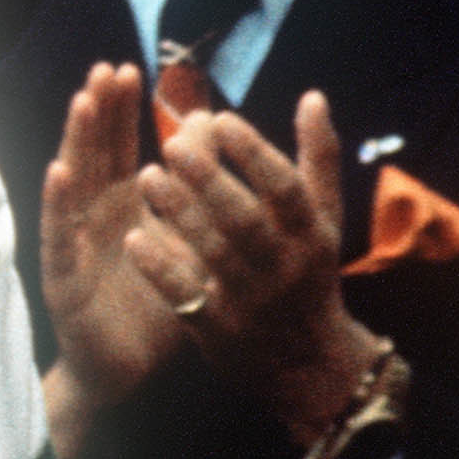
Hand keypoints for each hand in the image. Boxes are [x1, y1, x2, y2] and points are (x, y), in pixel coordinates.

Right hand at [38, 64, 184, 458]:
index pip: (117, 147)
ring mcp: (74, 244)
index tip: (129, 69)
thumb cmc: (155, 303)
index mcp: (122, 206)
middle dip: (97, 112)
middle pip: (92, 154)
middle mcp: (92, 218)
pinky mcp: (64, 278)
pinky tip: (59, 172)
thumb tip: (213, 127)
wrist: (128, 372)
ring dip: (74, 142)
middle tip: (106, 69)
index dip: (120, 110)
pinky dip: (56, 202)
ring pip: (72, 184)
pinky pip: (58, 236)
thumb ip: (194, 187)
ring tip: (83, 102)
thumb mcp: (184, 239)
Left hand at [131, 92, 381, 445]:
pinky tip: (135, 239)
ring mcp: (251, 300)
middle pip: (246, 220)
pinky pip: (187, 297)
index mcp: (310, 234)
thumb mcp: (323, 219)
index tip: (220, 119)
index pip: (286, 189)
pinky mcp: (219, 329)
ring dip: (179, 215)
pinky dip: (161, 269)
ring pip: (214, 254)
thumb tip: (313, 95)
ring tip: (145, 176)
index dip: (255, 154)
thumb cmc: (309, 272)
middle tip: (170, 143)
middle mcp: (284, 266)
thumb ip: (317, 158)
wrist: (308, 363)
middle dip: (210, 181)